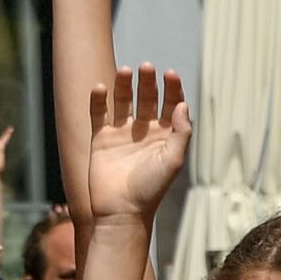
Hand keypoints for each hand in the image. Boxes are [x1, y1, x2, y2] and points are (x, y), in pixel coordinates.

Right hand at [87, 65, 190, 224]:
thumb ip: (180, 133)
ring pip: (122, 101)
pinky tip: (101, 87)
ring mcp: (121, 134)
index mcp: (166, 137)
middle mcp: (144, 132)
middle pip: (147, 99)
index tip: (170, 74)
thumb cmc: (151, 190)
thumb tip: (183, 105)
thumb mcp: (172, 161)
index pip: (171, 106)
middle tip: (147, 68)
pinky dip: (98, 99)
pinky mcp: (100, 138)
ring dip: (123, 85)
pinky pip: (97, 113)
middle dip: (147, 83)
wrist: (121, 211)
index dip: (172, 89)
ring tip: (125, 71)